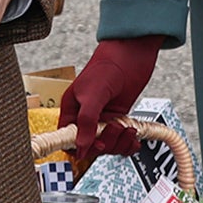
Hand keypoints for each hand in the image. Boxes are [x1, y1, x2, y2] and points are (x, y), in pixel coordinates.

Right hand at [60, 37, 161, 156]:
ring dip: (119, 142)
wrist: (132, 54)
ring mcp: (103, 118)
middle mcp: (86, 116)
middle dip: (105, 142)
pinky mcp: (119, 118)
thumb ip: (86, 120)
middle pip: (90, 146)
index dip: (80, 147)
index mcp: (72, 109)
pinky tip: (134, 138)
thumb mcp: (93, 93)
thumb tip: (80, 148)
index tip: (95, 144)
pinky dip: (128, 143)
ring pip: (107, 145)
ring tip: (127, 128)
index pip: (68, 139)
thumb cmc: (107, 67)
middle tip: (115, 128)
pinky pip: (121, 141)